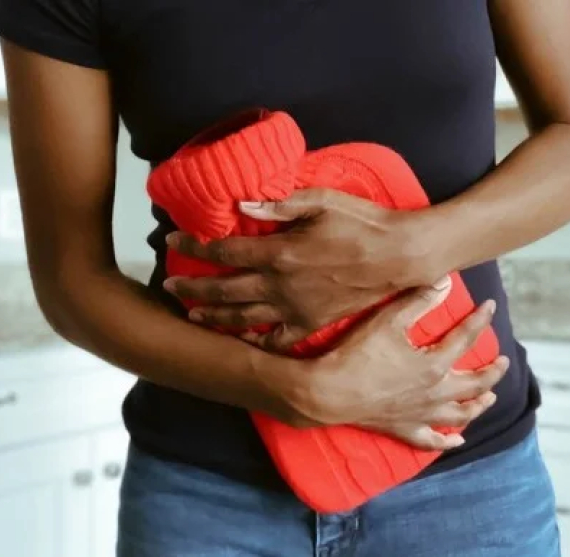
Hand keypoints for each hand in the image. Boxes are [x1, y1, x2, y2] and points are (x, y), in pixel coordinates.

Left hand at [163, 188, 436, 349]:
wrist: (400, 256)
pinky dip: (255, 342)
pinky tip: (241, 340)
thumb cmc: (363, 222)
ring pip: (243, 317)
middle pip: (224, 288)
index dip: (193, 245)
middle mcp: (281, 285)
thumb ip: (279, 204)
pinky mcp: (313, 324)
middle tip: (169, 283)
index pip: (223, 250)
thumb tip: (241, 204)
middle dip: (192, 285)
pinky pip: (277, 339)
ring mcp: (295, 309)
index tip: (173, 241)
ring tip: (192, 312)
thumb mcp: (321, 201)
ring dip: (213, 314)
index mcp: (279, 252)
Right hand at [290, 277, 507, 450]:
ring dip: (478, 405)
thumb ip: (418, 301)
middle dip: (492, 372)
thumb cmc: (358, 354)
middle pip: (474, 383)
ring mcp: (422, 414)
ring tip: (488, 398)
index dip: (480, 320)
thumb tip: (445, 283)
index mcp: (435, 364)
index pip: (466, 338)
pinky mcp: (405, 429)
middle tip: (503, 362)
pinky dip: (448, 441)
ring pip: (460, 414)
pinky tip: (458, 440)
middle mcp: (436, 392)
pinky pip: (432, 440)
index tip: (490, 307)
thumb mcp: (388, 320)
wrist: (331, 393)